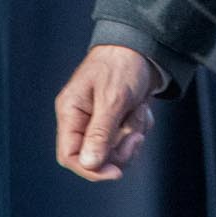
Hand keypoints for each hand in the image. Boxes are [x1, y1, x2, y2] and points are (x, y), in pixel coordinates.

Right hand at [55, 44, 158, 180]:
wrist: (146, 45)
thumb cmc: (123, 63)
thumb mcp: (113, 98)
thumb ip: (100, 133)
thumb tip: (88, 164)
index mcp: (70, 111)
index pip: (69, 155)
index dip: (90, 170)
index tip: (115, 171)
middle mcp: (82, 119)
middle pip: (96, 158)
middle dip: (120, 150)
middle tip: (136, 135)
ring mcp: (100, 120)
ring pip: (115, 149)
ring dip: (133, 134)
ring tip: (139, 110)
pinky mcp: (117, 119)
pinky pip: (129, 138)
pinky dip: (140, 125)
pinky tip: (142, 107)